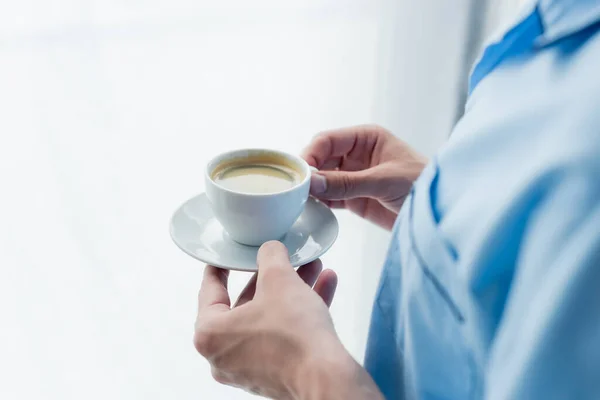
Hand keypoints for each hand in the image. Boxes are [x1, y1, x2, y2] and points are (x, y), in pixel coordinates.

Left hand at [194, 241, 382, 399]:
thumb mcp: (279, 279)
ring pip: (268, 318)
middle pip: (245, 304)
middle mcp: (224, 355)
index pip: (210, 291)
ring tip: (310, 269)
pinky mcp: (275, 373)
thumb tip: (270, 251)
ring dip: (291, 291)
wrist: (326, 378)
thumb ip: (270, 257)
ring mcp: (250, 367)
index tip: (225, 259)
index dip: (220, 268)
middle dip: (269, 278)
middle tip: (279, 260)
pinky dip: (300, 312)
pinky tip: (324, 286)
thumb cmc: (294, 337)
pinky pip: (283, 335)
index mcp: (211, 334)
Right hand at [302, 125, 426, 229]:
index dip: (311, 154)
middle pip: (321, 159)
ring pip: (323, 180)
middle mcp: (357, 155)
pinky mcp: (355, 199)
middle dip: (309, 173)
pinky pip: (331, 199)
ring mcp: (354, 178)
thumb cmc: (422, 184)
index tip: (301, 174)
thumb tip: (313, 183)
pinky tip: (311, 210)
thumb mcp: (384, 180)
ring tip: (299, 202)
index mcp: (366, 138)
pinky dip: (320, 204)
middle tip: (296, 190)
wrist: (439, 214)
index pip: (327, 140)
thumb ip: (348, 182)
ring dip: (312, 190)